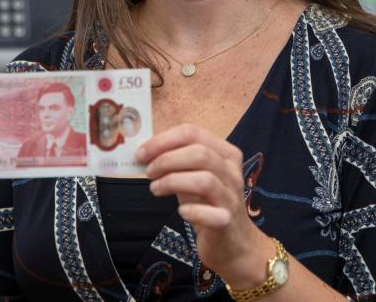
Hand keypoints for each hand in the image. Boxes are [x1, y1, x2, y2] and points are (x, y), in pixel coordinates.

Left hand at [137, 124, 273, 286]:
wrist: (233, 243)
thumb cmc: (209, 204)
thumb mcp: (194, 177)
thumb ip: (177, 163)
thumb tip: (144, 153)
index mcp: (226, 154)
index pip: (193, 133)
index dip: (163, 140)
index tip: (141, 153)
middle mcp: (233, 172)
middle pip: (199, 153)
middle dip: (166, 160)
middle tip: (148, 171)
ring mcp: (232, 198)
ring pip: (204, 180)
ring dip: (173, 181)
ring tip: (155, 189)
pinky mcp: (227, 223)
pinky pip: (211, 214)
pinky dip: (192, 211)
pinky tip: (181, 212)